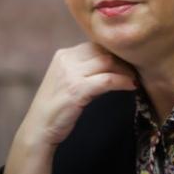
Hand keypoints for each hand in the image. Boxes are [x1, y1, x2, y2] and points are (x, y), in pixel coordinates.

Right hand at [2, 42, 136, 173]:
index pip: (94, 45)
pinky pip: (107, 80)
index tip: (126, 61)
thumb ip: (83, 68)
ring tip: (134, 78)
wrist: (39, 128)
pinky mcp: (77, 89)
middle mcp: (66, 59)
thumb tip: (111, 63)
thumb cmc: (56, 106)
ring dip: (125, 70)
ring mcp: (70, 74)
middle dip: (121, 60)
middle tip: (134, 70)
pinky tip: (131, 87)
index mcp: (63, 54)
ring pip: (107, 62)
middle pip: (102, 51)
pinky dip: (122, 82)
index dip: (113, 52)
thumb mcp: (67, 79)